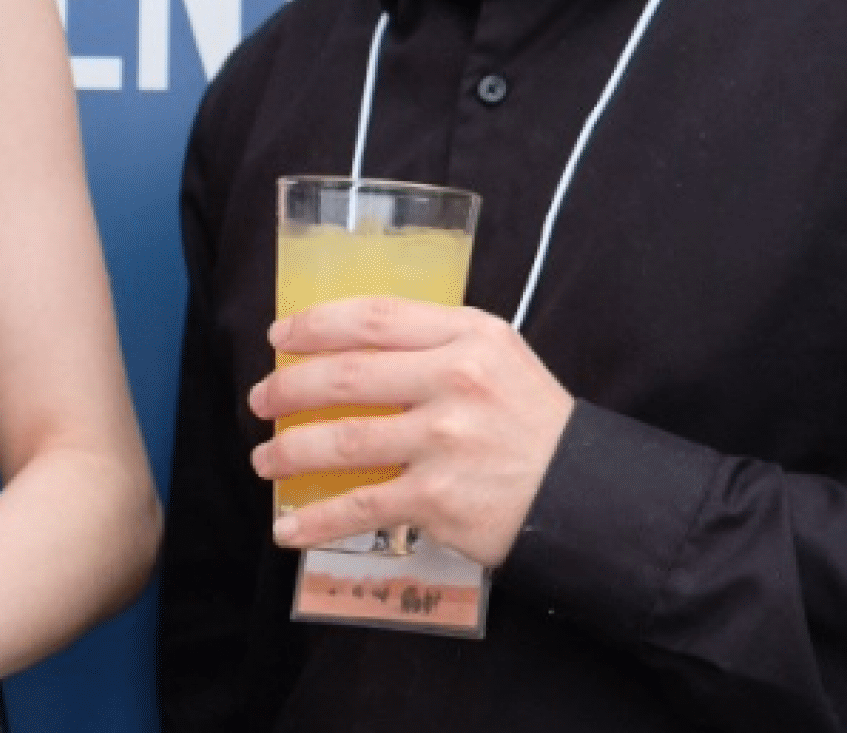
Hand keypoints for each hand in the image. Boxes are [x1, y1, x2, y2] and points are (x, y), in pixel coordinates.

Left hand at [247, 295, 573, 567]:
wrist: (586, 494)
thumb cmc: (530, 421)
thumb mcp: (496, 357)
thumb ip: (432, 341)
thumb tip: (345, 343)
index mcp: (468, 336)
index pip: (372, 318)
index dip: (314, 324)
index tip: (279, 336)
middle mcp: (455, 382)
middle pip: (345, 377)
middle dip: (287, 388)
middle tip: (259, 400)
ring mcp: (445, 442)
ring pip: (342, 441)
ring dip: (290, 453)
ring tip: (265, 460)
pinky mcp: (439, 499)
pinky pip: (361, 507)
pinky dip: (317, 520)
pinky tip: (288, 528)